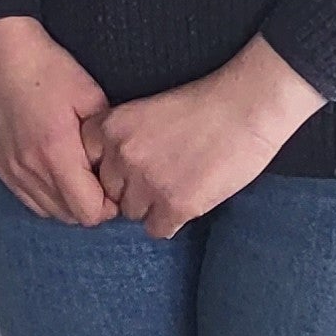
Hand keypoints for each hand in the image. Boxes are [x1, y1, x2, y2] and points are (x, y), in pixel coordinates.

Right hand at [0, 16, 114, 226]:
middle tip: (101, 181)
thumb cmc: (45, 68)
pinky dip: (47, 196)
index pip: (89, 212)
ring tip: (78, 176)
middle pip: (70, 217)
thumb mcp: (92, 98)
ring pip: (50, 212)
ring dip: (69, 202)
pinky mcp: (1, 166)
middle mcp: (30, 167)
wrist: (3, 53)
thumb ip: (106, 140)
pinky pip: (29, 200)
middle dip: (91, 205)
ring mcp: (12, 169)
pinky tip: (56, 172)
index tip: (115, 187)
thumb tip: (118, 165)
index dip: (109, 206)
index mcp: (56, 152)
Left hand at [82, 37, 324, 239]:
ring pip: (132, 213)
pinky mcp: (176, 205)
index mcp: (110, 128)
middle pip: (110, 192)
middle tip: (160, 178)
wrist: (247, 107)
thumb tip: (110, 173)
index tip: (126, 168)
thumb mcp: (144, 111)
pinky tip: (187, 202)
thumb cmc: (203, 105)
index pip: (88, 165)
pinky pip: (157, 230)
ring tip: (177, 187)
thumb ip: (121, 138)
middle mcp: (122, 157)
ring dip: (151, 206)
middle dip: (131, 189)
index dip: (110, 169)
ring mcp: (147, 182)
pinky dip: (171, 221)